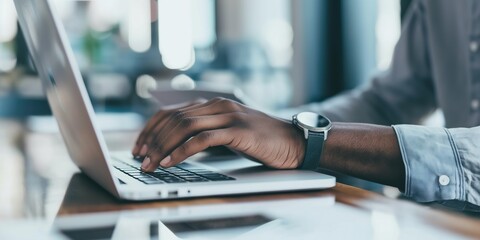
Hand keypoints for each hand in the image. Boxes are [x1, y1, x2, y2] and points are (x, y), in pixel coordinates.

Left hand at [132, 98, 305, 171]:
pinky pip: (202, 140)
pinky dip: (182, 151)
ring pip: (184, 127)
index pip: (171, 111)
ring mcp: (229, 115)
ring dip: (162, 146)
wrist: (294, 142)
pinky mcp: (238, 130)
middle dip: (151, 140)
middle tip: (138, 158)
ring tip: (149, 164)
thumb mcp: (228, 132)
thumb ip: (206, 131)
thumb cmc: (261, 140)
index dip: (150, 129)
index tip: (138, 146)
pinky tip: (170, 162)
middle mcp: (218, 105)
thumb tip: (176, 145)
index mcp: (213, 104)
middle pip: (174, 119)